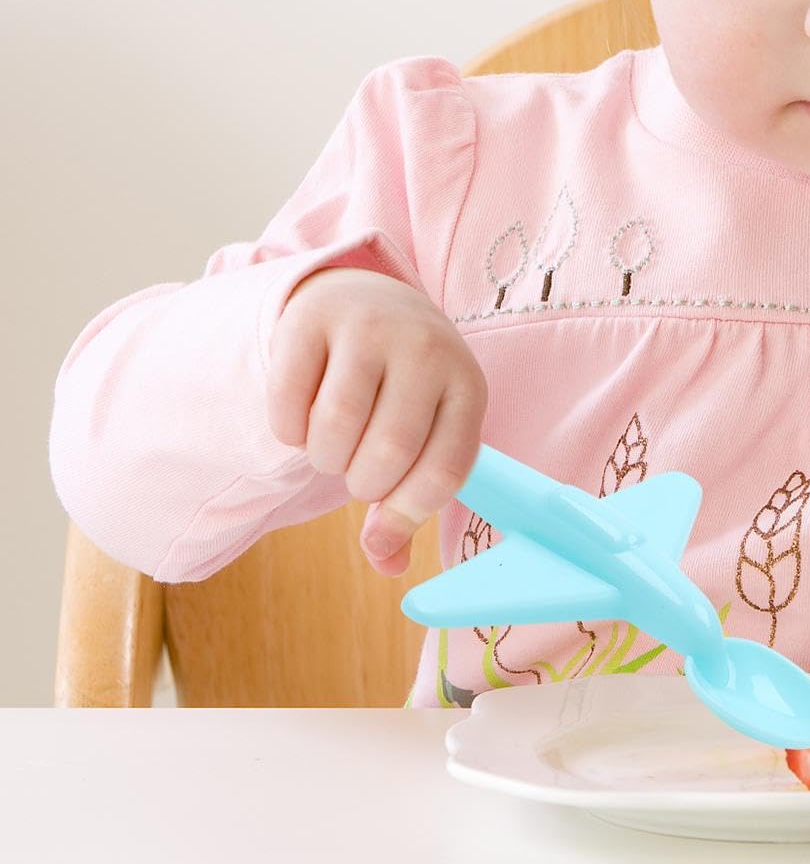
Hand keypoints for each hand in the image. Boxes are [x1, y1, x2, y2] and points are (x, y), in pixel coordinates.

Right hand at [267, 266, 487, 575]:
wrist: (367, 301)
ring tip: (332, 444)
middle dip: (361, 482)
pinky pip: (288, 404)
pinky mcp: (314, 320)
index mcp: (467, 386)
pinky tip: (302, 418)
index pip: (444, 471)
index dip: (405, 511)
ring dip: (323, 458)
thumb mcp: (426, 434)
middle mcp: (427, 349)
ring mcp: (371, 328)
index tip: (381, 514)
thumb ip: (408, 501)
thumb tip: (387, 563)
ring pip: (335, 429)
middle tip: (356, 467)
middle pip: (387, 452)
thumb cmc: (402, 387)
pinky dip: (288, 431)